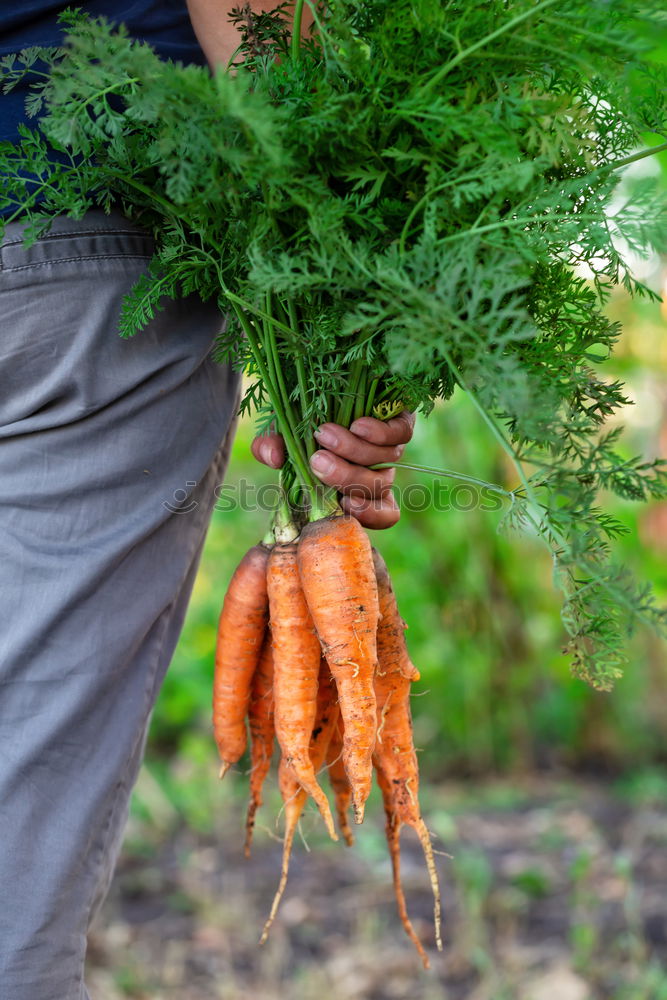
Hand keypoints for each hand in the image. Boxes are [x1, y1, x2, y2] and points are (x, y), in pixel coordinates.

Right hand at [251, 412, 414, 529]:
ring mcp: (390, 447)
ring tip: (324, 433)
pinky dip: (378, 433)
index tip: (344, 505)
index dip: (368, 515)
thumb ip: (269, 447)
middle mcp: (376, 470)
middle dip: (345, 477)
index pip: (379, 514)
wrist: (326, 375)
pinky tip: (357, 425)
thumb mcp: (280, 431)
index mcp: (352, 485)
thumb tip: (273, 458)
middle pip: (375, 488)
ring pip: (385, 463)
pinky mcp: (401, 421)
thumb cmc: (302, 413)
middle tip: (318, 460)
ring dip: (354, 451)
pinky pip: (400, 435)